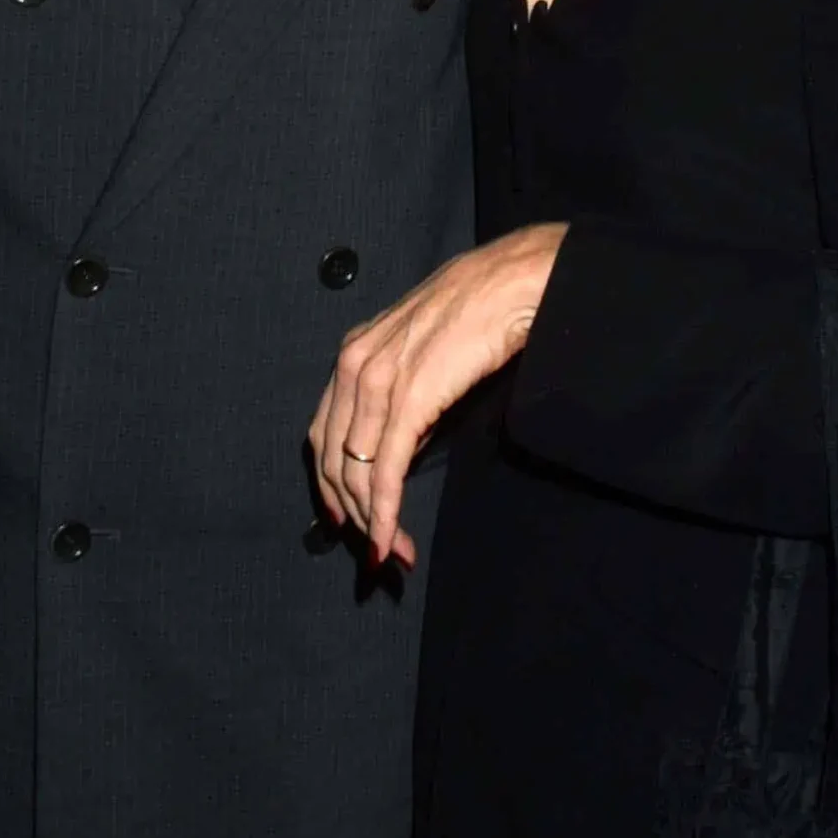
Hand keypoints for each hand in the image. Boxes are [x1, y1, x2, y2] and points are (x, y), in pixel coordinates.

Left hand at [310, 225, 564, 567]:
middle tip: (373, 551)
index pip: (325, 434)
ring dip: (371, 522)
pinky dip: (383, 512)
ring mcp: (376, 380)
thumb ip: (402, 398)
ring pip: (355, 471)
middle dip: (349, 512)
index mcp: (353, 352)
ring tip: (391, 554)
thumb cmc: (479, 313)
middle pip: (332, 458)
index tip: (346, 521)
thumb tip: (399, 450)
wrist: (513, 283)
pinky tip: (390, 540)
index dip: (331, 485)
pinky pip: (385, 469)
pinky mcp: (407, 398)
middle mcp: (353, 365)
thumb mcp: (424, 355)